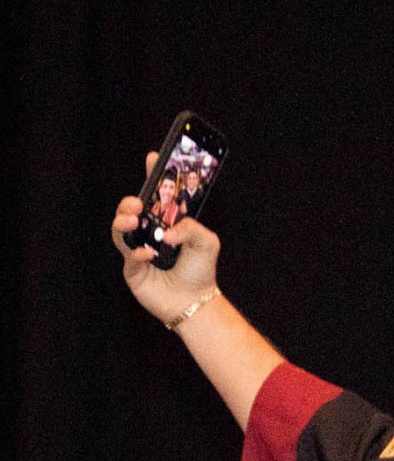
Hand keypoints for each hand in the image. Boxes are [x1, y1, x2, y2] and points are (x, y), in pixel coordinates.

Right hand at [111, 152, 221, 325]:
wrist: (195, 302)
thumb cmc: (201, 271)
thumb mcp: (207, 243)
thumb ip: (192, 227)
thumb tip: (168, 231)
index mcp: (166, 224)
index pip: (156, 196)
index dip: (153, 176)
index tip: (153, 157)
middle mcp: (149, 234)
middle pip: (129, 210)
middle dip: (129, 202)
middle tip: (137, 203)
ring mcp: (138, 250)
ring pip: (120, 230)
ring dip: (123, 221)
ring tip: (134, 220)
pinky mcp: (133, 270)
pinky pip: (127, 256)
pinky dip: (136, 252)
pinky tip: (148, 254)